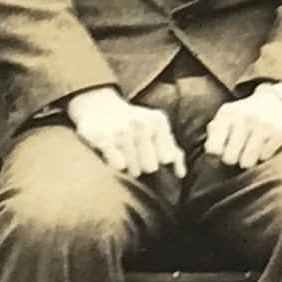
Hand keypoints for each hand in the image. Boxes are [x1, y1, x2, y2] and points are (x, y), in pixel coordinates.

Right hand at [68, 87, 183, 178]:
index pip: (166, 158)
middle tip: (134, 152)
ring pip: (134, 170)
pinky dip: (115, 164)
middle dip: (143, 165)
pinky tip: (112, 153)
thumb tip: (181, 174)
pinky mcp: (103, 139)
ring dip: (129, 167)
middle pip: (151, 167)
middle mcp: (141, 124)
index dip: (158, 159)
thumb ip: (173, 150)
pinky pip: (118, 166)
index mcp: (158, 121)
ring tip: (123, 152)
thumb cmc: (135, 124)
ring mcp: (122, 131)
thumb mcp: (157, 129)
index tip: (150, 151)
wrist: (100, 106)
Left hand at [206, 85, 281, 169]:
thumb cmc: (247, 113)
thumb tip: (211, 151)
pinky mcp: (281, 131)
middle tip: (239, 150)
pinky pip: (265, 157)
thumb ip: (214, 131)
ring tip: (252, 147)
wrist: (278, 99)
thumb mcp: (227, 115)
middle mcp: (246, 117)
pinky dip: (264, 153)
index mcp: (228, 113)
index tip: (223, 149)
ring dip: (249, 158)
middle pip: (229, 158)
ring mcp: (265, 124)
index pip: (213, 149)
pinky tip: (266, 143)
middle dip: (234, 157)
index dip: (218, 153)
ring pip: (247, 161)